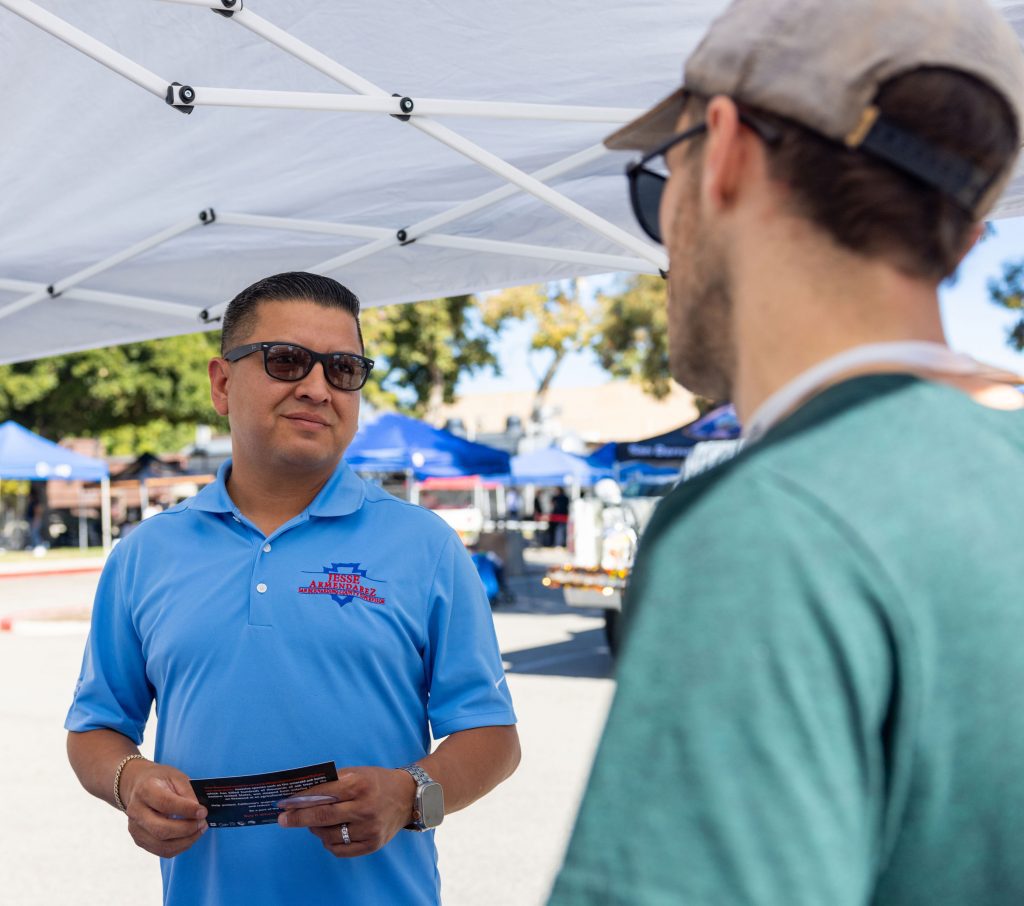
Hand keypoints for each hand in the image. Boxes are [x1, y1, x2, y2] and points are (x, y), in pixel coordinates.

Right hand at [120, 759, 207, 858]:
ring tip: (199, 830)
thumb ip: (188, 792)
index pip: (165, 803)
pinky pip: (161, 851)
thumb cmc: (160, 780)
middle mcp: (136, 811)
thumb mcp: (176, 777)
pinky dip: (179, 847)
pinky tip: (190, 837)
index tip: (203, 812)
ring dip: (185, 841)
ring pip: (161, 845)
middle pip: (161, 829)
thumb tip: (200, 811)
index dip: (186, 810)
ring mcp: (135, 828)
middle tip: (203, 823)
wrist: (139, 786)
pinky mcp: (139, 840)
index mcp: (145, 790)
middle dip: (187, 829)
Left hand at [277, 767, 415, 857]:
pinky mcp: (373, 844)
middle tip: (283, 819)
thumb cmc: (377, 781)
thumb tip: (303, 792)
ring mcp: (369, 829)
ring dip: (315, 830)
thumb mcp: (358, 773)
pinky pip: (341, 849)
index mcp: (360, 785)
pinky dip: (329, 842)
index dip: (300, 800)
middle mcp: (365, 808)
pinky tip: (328, 834)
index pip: (323, 794)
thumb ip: (333, 781)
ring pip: (329, 835)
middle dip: (298, 818)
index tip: (284, 804)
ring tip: (313, 823)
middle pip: (322, 816)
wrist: (409, 796)